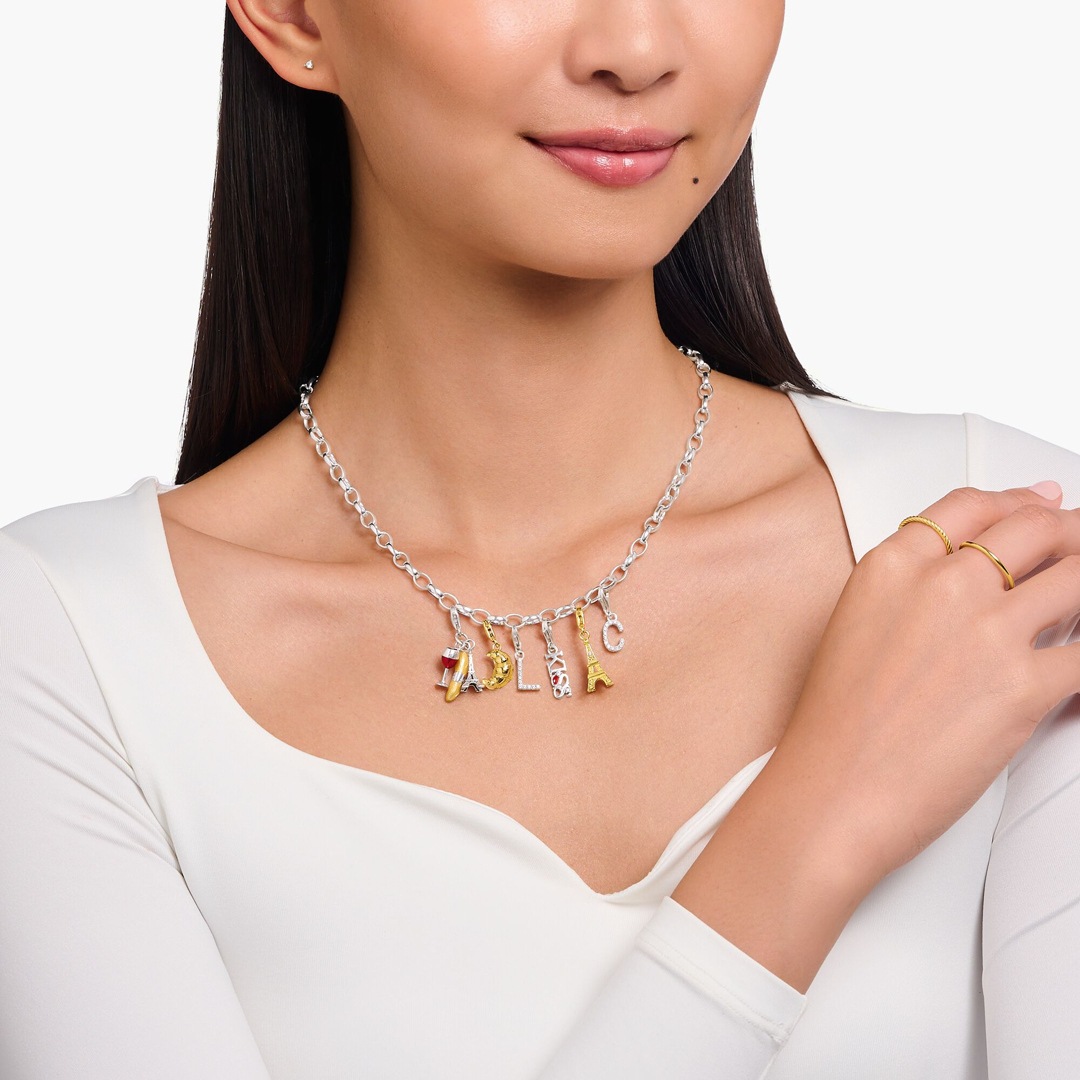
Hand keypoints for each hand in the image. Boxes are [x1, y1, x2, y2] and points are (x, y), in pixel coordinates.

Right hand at [672, 480, 1079, 992]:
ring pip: (1078, 577)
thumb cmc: (835, 727)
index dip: (1018, 500)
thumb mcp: (855, 627)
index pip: (972, 505)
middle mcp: (942, 585)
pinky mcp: (1024, 686)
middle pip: (1035, 529)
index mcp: (893, 566)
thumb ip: (908, 591)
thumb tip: (966, 580)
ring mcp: (987, 631)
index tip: (1040, 503)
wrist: (832, 791)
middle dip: (1071, 534)